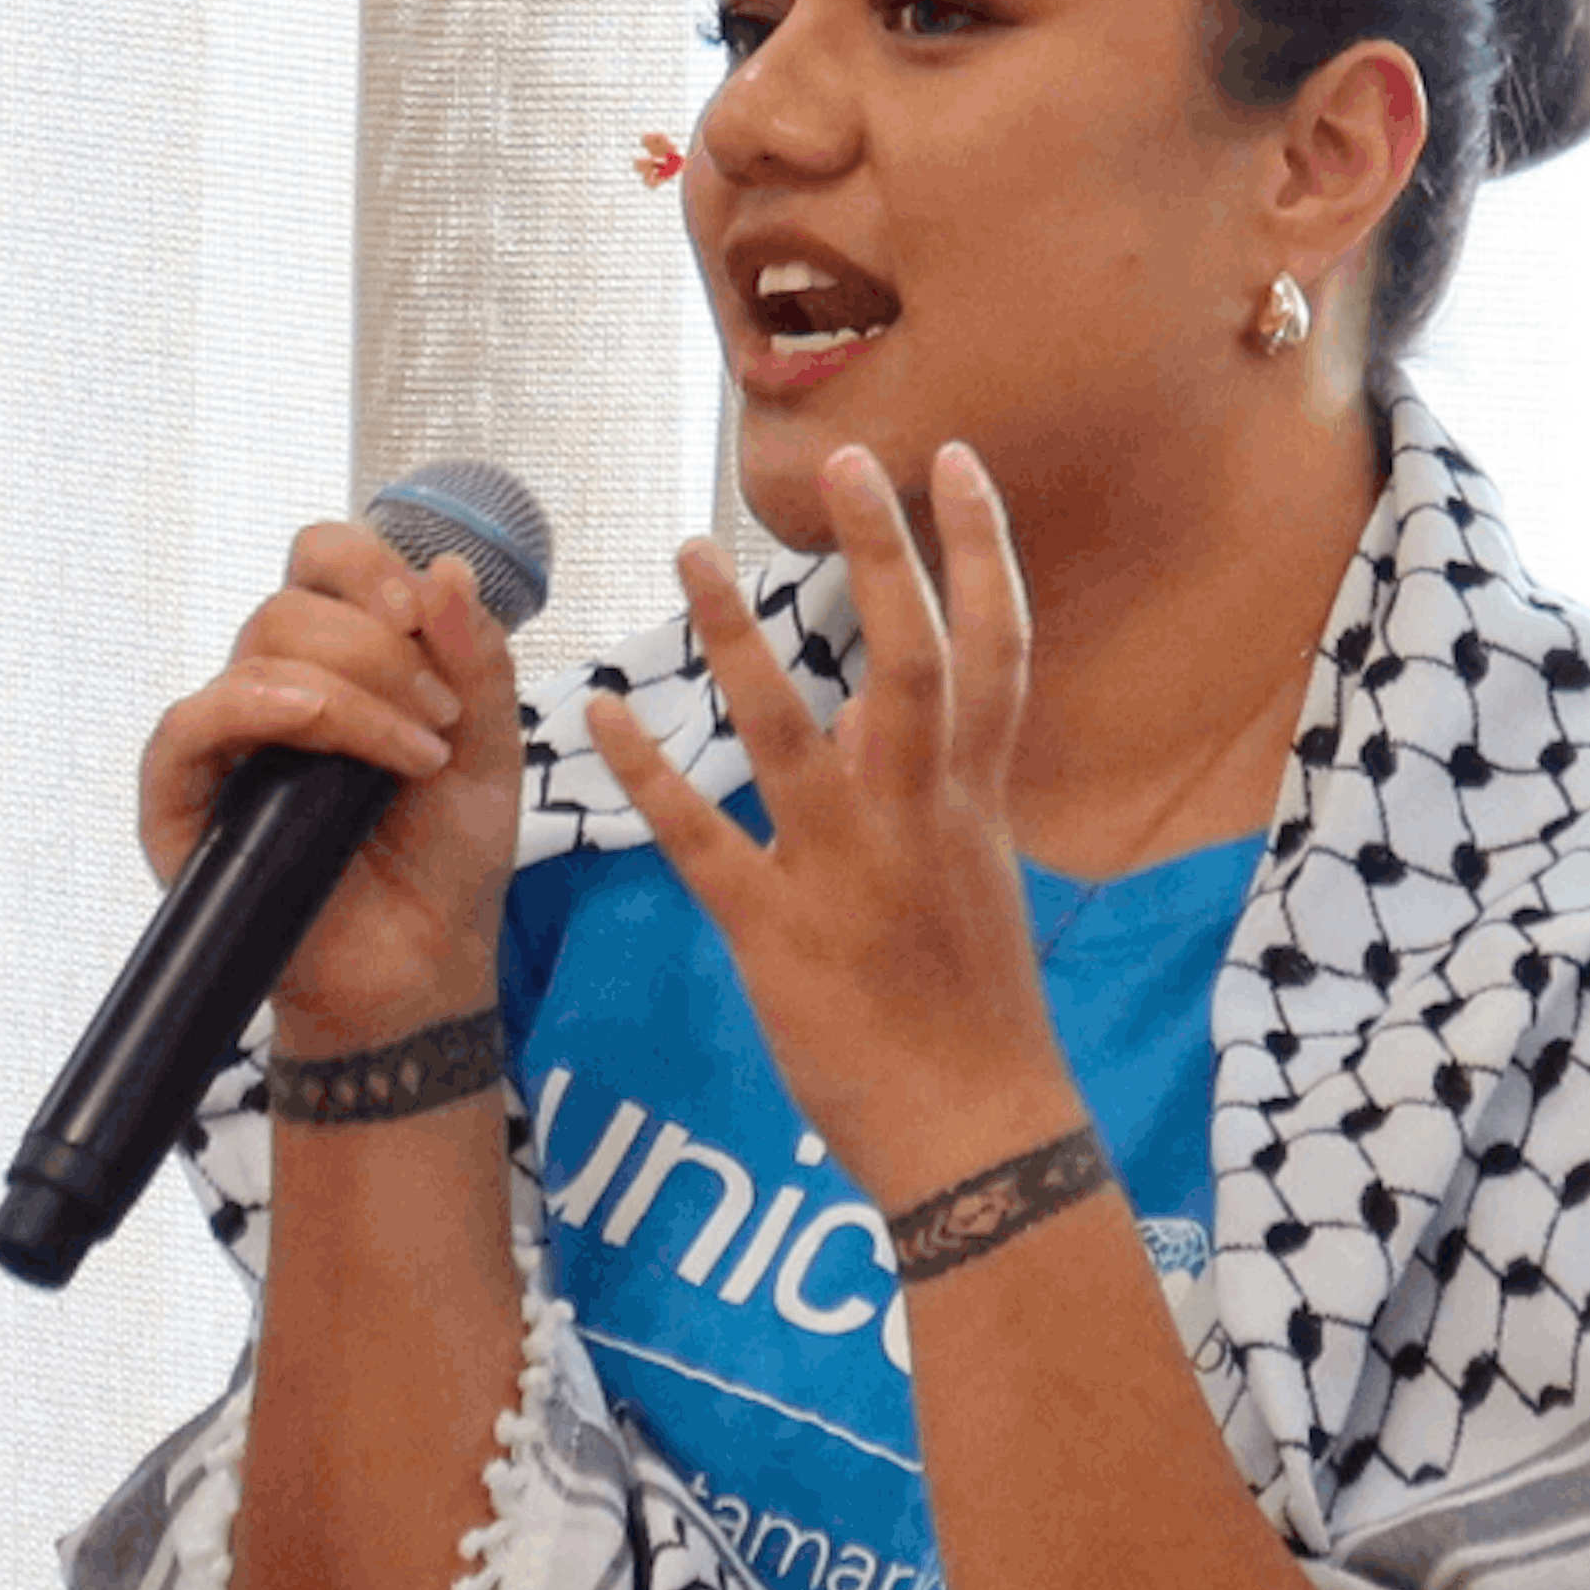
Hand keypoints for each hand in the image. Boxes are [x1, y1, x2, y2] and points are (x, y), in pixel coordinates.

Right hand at [136, 520, 525, 1049]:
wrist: (422, 966)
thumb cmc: (445, 862)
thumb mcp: (489, 750)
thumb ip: (476, 660)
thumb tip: (448, 569)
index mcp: (339, 659)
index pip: (322, 561)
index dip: (367, 566)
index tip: (421, 614)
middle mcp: (272, 689)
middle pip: (292, 606)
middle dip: (382, 650)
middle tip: (441, 719)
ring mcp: (226, 744)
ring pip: (257, 655)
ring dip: (353, 693)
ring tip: (417, 756)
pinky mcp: (184, 803)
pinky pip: (187, 725)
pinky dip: (251, 708)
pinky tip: (308, 724)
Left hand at [586, 441, 1078, 1211]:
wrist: (976, 1134)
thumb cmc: (980, 1018)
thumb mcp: (977, 888)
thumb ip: (939, 800)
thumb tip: (898, 732)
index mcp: (972, 802)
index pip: (996, 650)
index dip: (978, 549)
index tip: (952, 460)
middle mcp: (918, 818)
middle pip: (910, 658)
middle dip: (882, 553)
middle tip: (845, 454)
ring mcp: (847, 872)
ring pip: (789, 731)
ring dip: (736, 638)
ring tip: (685, 552)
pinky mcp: (779, 935)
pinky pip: (700, 842)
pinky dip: (645, 776)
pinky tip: (593, 715)